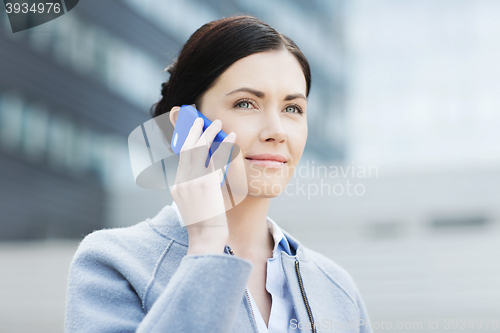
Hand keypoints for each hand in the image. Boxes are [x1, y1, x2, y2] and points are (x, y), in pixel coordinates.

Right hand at [170, 109, 235, 254]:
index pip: (182, 158)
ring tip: (218, 123)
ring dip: (209, 134)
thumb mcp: (195, 203)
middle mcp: (181, 182)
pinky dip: (224, 146)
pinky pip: (215, 159)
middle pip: (187, 149)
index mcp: (177, 186)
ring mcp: (192, 183)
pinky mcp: (205, 185)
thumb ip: (198, 186)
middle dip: (194, 131)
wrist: (205, 239)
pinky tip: (232, 138)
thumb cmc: (205, 223)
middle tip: (203, 120)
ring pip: (199, 150)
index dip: (187, 141)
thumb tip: (209, 168)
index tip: (194, 130)